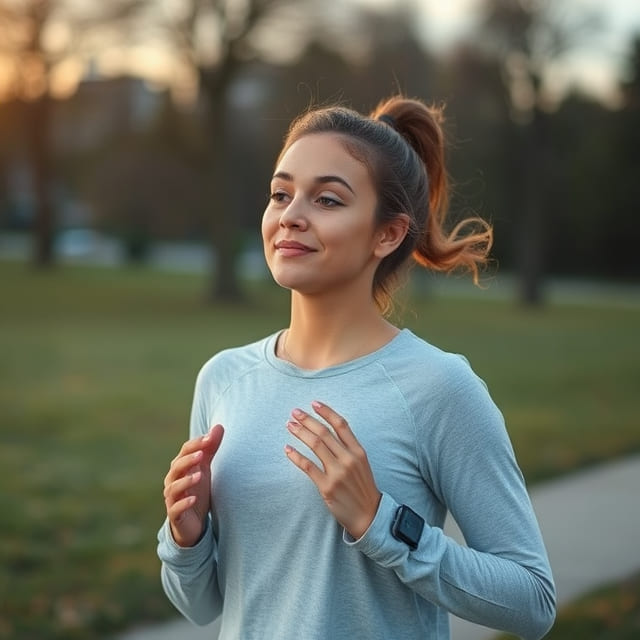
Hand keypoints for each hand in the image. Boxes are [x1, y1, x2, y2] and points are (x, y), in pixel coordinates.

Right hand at [163, 424, 223, 546]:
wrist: (192, 521)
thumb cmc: (197, 490)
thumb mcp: (205, 468)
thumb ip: (210, 448)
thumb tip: (219, 425)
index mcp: (180, 467)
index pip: (184, 451)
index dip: (196, 444)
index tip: (210, 438)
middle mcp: (172, 480)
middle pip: (177, 467)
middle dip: (188, 460)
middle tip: (202, 454)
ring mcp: (172, 498)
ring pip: (174, 487)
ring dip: (186, 481)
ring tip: (199, 475)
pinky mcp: (175, 514)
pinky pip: (176, 508)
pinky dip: (183, 503)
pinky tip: (194, 499)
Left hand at [285, 401, 380, 538]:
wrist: (369, 515)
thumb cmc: (362, 487)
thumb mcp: (362, 463)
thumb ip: (348, 448)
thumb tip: (329, 431)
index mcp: (358, 451)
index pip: (341, 425)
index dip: (327, 412)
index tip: (314, 403)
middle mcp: (348, 459)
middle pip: (325, 433)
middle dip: (307, 420)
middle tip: (295, 412)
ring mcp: (337, 473)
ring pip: (315, 445)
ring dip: (300, 433)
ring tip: (289, 425)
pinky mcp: (327, 487)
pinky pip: (307, 467)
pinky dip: (295, 456)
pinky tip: (287, 449)